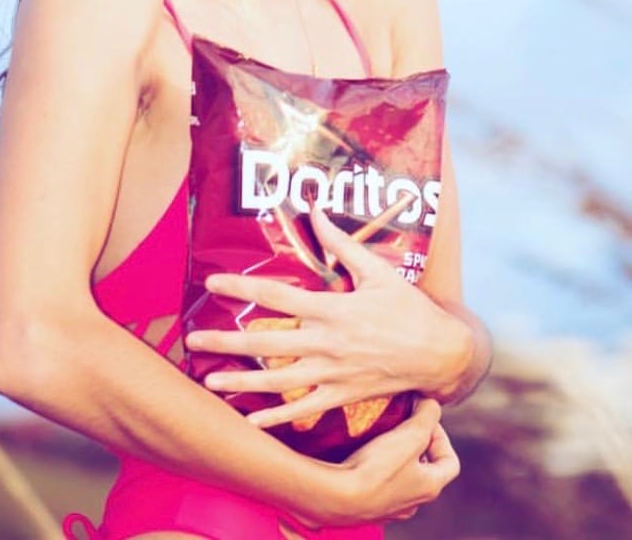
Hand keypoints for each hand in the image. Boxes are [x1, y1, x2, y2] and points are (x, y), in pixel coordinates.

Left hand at [185, 204, 471, 428]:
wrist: (440, 355)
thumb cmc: (408, 308)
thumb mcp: (378, 271)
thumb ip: (342, 243)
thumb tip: (315, 211)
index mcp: (333, 310)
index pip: (277, 297)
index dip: (242, 288)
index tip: (211, 282)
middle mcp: (327, 344)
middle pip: (267, 344)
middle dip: (227, 343)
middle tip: (191, 341)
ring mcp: (333, 375)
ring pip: (279, 382)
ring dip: (242, 382)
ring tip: (209, 381)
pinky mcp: (342, 397)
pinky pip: (304, 410)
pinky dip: (277, 418)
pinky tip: (250, 420)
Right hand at [334, 398, 459, 523]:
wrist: (339, 497)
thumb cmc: (378, 467)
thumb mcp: (410, 434)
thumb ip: (427, 415)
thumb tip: (431, 403)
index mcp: (430, 487)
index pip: (450, 462)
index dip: (442, 436)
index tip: (423, 419)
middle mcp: (414, 502)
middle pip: (425, 470)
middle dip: (416, 445)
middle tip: (401, 425)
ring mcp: (390, 508)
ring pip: (401, 478)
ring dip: (396, 457)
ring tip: (380, 437)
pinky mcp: (368, 508)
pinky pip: (378, 485)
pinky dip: (375, 469)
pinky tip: (361, 455)